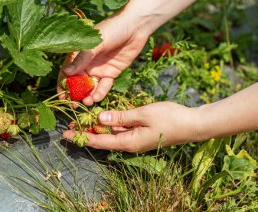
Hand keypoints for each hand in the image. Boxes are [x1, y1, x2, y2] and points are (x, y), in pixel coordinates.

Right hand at [57, 11, 148, 104]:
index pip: (66, 71)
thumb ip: (82, 58)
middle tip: (73, 104)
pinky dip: (100, 92)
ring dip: (87, 95)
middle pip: (77, 82)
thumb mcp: (95, 43)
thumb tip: (67, 73)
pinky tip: (97, 97)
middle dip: (74, 94)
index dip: (63, 84)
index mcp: (78, 54)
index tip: (61, 96)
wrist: (135, 27)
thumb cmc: (112, 29)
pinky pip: (104, 86)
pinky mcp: (111, 73)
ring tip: (87, 102)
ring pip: (90, 86)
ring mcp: (99, 69)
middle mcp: (86, 63)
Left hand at [62, 102, 203, 152]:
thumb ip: (120, 116)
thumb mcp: (143, 114)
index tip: (65, 134)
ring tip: (83, 119)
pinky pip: (122, 129)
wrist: (191, 124)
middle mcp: (129, 144)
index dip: (82, 137)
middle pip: (103, 139)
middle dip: (87, 132)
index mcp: (128, 142)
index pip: (99, 141)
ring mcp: (136, 139)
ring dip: (98, 127)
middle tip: (71, 123)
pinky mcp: (141, 133)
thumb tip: (100, 118)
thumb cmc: (169, 118)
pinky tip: (105, 116)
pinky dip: (111, 123)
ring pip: (112, 133)